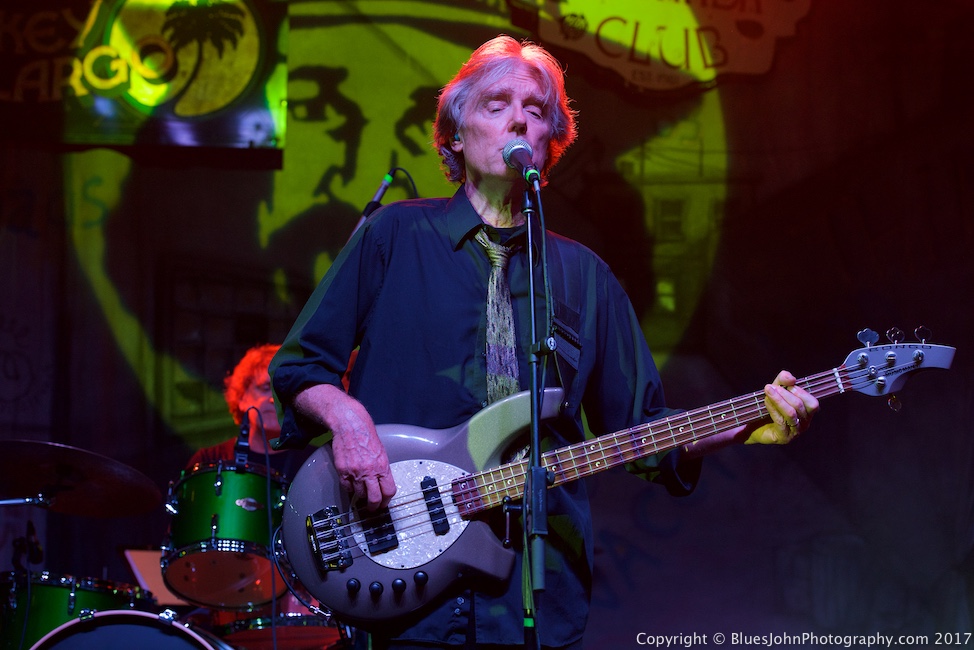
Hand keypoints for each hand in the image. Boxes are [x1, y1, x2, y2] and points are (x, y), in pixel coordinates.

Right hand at [295, 385, 396, 508]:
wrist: (350, 425)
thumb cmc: (366, 436)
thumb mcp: (381, 453)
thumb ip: (382, 469)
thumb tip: (382, 484)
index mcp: (382, 466)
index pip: (389, 491)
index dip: (387, 501)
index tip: (384, 504)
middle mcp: (369, 471)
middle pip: (374, 498)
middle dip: (374, 507)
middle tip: (373, 508)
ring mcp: (355, 472)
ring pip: (359, 495)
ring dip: (361, 496)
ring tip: (362, 493)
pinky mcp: (343, 471)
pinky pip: (347, 488)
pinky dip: (350, 489)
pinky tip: (352, 485)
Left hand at [746, 370, 819, 444]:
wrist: (754, 426)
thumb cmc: (769, 408)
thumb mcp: (777, 390)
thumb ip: (783, 381)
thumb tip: (790, 377)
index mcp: (807, 413)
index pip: (812, 403)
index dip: (800, 391)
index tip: (785, 383)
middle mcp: (805, 423)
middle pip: (799, 406)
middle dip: (785, 393)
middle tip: (771, 386)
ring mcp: (795, 432)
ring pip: (791, 413)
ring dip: (779, 400)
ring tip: (768, 390)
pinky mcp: (784, 437)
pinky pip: (780, 421)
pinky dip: (773, 408)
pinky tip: (766, 401)